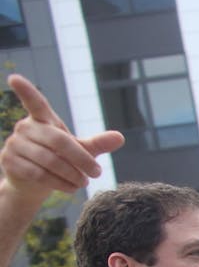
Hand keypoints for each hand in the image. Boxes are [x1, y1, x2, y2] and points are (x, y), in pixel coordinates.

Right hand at [0, 75, 122, 200]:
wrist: (35, 184)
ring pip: (49, 161)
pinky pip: (38, 174)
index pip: (34, 102)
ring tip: (84, 182)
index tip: (14, 78)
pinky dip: (59, 183)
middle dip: (81, 159)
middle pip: (58, 141)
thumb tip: (120, 137)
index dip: (25, 90)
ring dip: (72, 175)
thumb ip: (97, 143)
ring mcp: (15, 144)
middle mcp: (25, 128)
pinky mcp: (9, 162)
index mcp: (42, 119)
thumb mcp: (81, 150)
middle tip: (97, 173)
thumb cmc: (60, 160)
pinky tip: (70, 188)